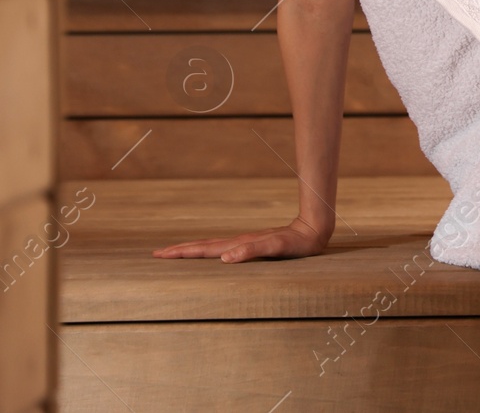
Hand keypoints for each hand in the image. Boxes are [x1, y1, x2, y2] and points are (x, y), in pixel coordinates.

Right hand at [152, 215, 329, 262]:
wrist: (312, 231)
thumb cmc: (295, 243)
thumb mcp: (275, 248)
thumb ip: (252, 250)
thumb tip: (225, 257)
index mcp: (238, 244)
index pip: (204, 250)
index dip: (182, 253)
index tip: (160, 254)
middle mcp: (238, 243)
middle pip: (203, 246)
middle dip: (180, 250)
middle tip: (157, 254)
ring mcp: (244, 243)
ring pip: (212, 247)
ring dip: (192, 250)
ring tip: (176, 253)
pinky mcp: (252, 246)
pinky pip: (223, 249)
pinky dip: (209, 252)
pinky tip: (210, 256)